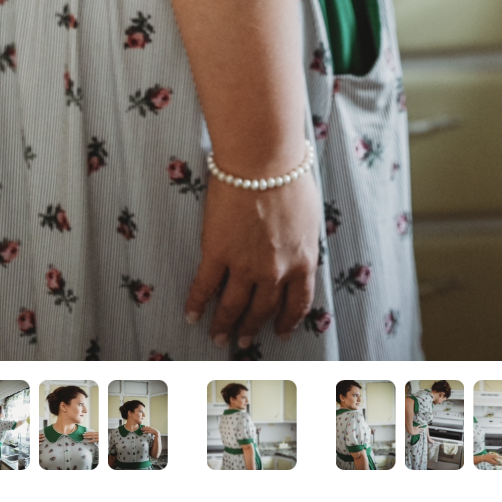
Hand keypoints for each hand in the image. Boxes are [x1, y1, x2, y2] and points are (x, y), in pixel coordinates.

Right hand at [185, 168, 319, 345]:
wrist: (263, 160)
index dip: (288, 321)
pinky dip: (197, 303)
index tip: (281, 333)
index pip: (297, 303)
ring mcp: (245, 265)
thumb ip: (303, 242)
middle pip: (262, 310)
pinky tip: (192, 315)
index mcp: (303, 261)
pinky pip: (205, 286)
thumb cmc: (290, 176)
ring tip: (217, 336)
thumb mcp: (309, 217)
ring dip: (224, 324)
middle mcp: (275, 271)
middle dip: (252, 328)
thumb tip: (298, 252)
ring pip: (233, 306)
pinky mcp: (217, 252)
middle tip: (243, 341)